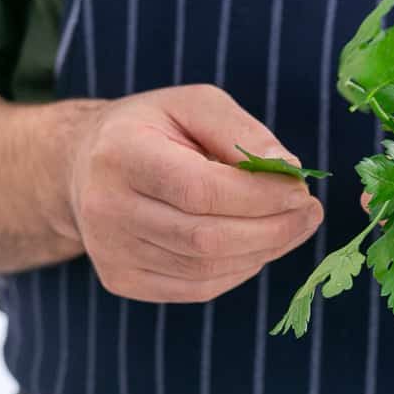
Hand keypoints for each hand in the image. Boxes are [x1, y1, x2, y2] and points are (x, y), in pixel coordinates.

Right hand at [62, 85, 322, 301]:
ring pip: (206, 270)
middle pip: (206, 238)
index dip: (260, 197)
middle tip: (309, 215)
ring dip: (261, 253)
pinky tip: (256, 247)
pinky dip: (238, 271)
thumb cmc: (153, 129)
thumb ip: (243, 132)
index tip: (302, 191)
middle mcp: (106, 208)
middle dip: (272, 231)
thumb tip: (289, 170)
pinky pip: (197, 288)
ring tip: (290, 228)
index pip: (201, 190)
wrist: (84, 166)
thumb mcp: (194, 105)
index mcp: (121, 154)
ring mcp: (111, 252)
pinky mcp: (123, 280)